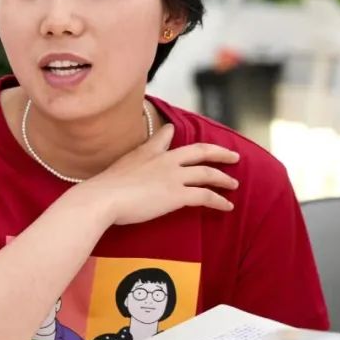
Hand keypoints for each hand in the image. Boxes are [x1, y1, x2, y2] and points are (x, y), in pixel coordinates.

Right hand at [77, 124, 239, 225]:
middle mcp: (168, 161)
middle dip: (220, 154)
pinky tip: (227, 206)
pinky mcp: (178, 195)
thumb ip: (146, 149)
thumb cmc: (109, 185)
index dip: (187, 140)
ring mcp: (174, 177)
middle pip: (202, 152)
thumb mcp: (127, 160)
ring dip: (224, 179)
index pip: (173, 139)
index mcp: (153, 152)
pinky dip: (219, 200)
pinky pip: (206, 196)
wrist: (104, 197)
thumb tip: (163, 133)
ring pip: (208, 174)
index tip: (200, 142)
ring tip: (234, 185)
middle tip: (235, 157)